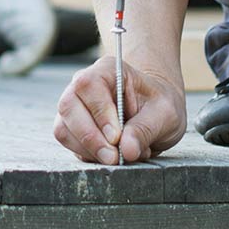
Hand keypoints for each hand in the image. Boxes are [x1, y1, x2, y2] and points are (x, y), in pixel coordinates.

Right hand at [53, 55, 185, 164]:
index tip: (116, 138)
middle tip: (115, 158)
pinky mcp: (72, 127)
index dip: (100, 113)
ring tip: (119, 157)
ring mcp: (75, 105)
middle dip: (90, 138)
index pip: (89, 85)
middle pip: (68, 106)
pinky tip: (110, 155)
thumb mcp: (165, 114)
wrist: (155, 112)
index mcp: (108, 70)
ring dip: (88, 149)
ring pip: (63, 128)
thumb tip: (126, 150)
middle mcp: (84, 84)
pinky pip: (68, 143)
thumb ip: (145, 129)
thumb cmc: (159, 105)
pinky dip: (87, 155)